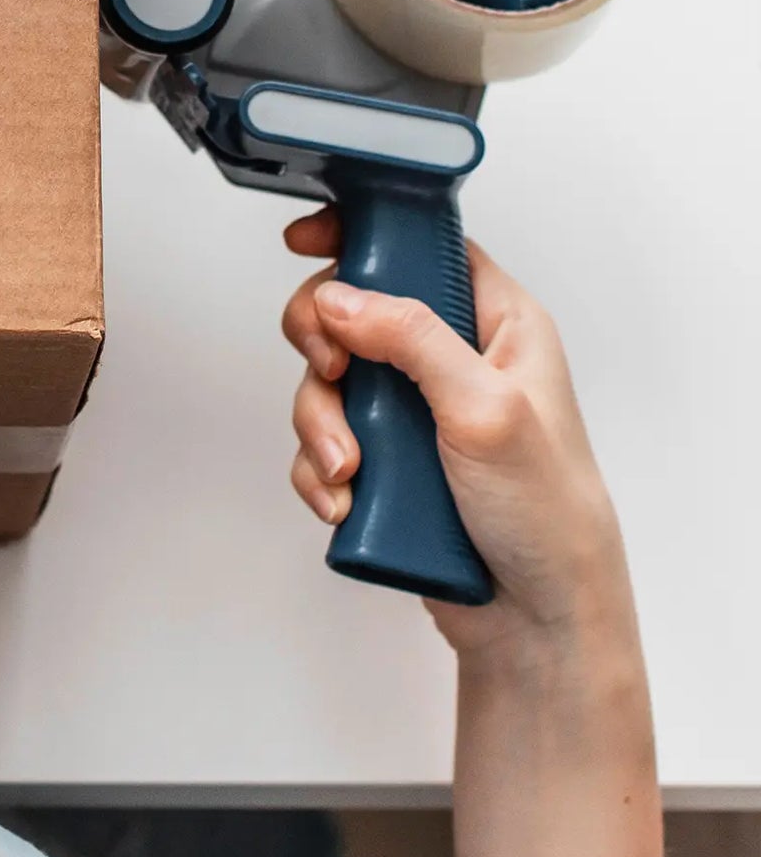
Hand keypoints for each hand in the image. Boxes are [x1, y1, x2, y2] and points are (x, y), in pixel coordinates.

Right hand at [279, 211, 637, 670]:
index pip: (421, 246)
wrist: (537, 622)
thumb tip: (339, 297)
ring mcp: (416, 410)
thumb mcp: (486, 410)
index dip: (362, 234)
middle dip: (323, 344)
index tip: (307, 241)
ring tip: (350, 470)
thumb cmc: (548, 513)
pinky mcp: (389, 460)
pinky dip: (320, 468)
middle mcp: (452, 358)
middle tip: (332, 370)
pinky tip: (344, 499)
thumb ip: (412, 339)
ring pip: (329, 382)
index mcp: (496, 323)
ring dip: (321, 424)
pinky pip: (325, 442)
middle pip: (352, 310)